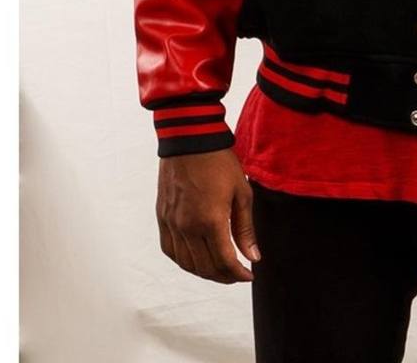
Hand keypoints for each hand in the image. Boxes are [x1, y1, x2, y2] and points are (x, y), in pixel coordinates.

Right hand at [156, 148, 259, 283]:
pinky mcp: (162, 218)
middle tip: (238, 274)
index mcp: (210, 221)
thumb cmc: (220, 163)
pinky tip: (196, 258)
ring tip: (220, 269)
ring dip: (204, 272)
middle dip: (224, 276)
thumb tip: (253, 256)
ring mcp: (172, 224)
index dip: (239, 274)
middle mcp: (188, 227)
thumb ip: (245, 229)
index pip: (224, 262)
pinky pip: (170, 250)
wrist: (190, 141)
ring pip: (186, 263)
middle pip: (205, 267)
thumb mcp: (241, 193)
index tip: (249, 275)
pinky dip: (184, 261)